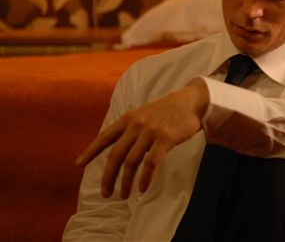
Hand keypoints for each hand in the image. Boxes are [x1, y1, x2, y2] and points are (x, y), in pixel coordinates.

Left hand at [76, 81, 208, 198]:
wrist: (192, 102)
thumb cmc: (168, 111)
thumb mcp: (145, 114)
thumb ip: (132, 129)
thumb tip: (121, 151)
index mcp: (128, 118)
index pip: (104, 136)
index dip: (90, 151)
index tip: (78, 164)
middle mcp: (136, 124)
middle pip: (115, 155)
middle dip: (108, 177)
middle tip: (105, 193)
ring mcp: (150, 131)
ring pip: (132, 161)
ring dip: (126, 182)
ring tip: (124, 195)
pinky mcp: (165, 138)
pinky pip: (151, 162)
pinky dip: (145, 178)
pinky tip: (142, 188)